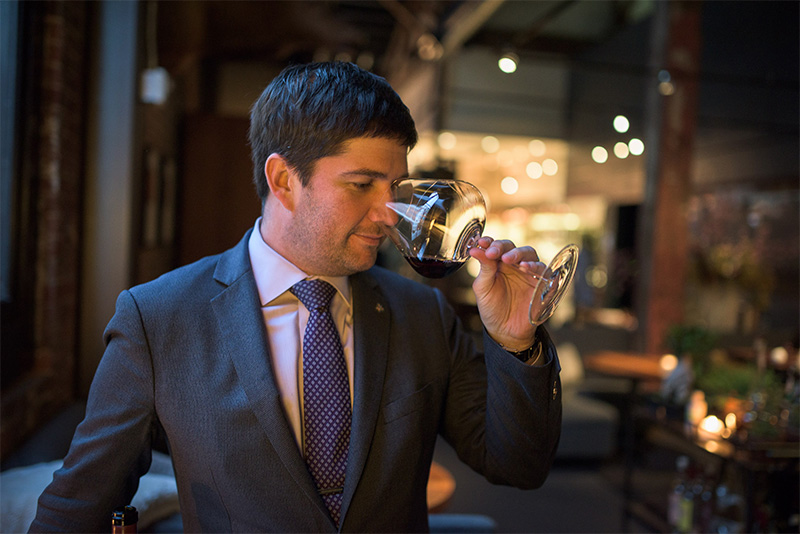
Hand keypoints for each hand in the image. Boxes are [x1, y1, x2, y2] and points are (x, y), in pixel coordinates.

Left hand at [468, 236, 545, 350]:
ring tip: (509, 260)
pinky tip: (526, 268)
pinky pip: (544, 271)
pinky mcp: (542, 284)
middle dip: (503, 247)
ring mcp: (529, 274)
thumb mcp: (483, 288)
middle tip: (494, 252)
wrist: (505, 332)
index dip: (490, 242)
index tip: (481, 242)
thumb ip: (483, 268)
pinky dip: (536, 267)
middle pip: (514, 248)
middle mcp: (515, 266)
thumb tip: (475, 249)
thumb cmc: (492, 308)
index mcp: (499, 264)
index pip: (497, 247)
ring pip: (530, 255)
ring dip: (520, 254)